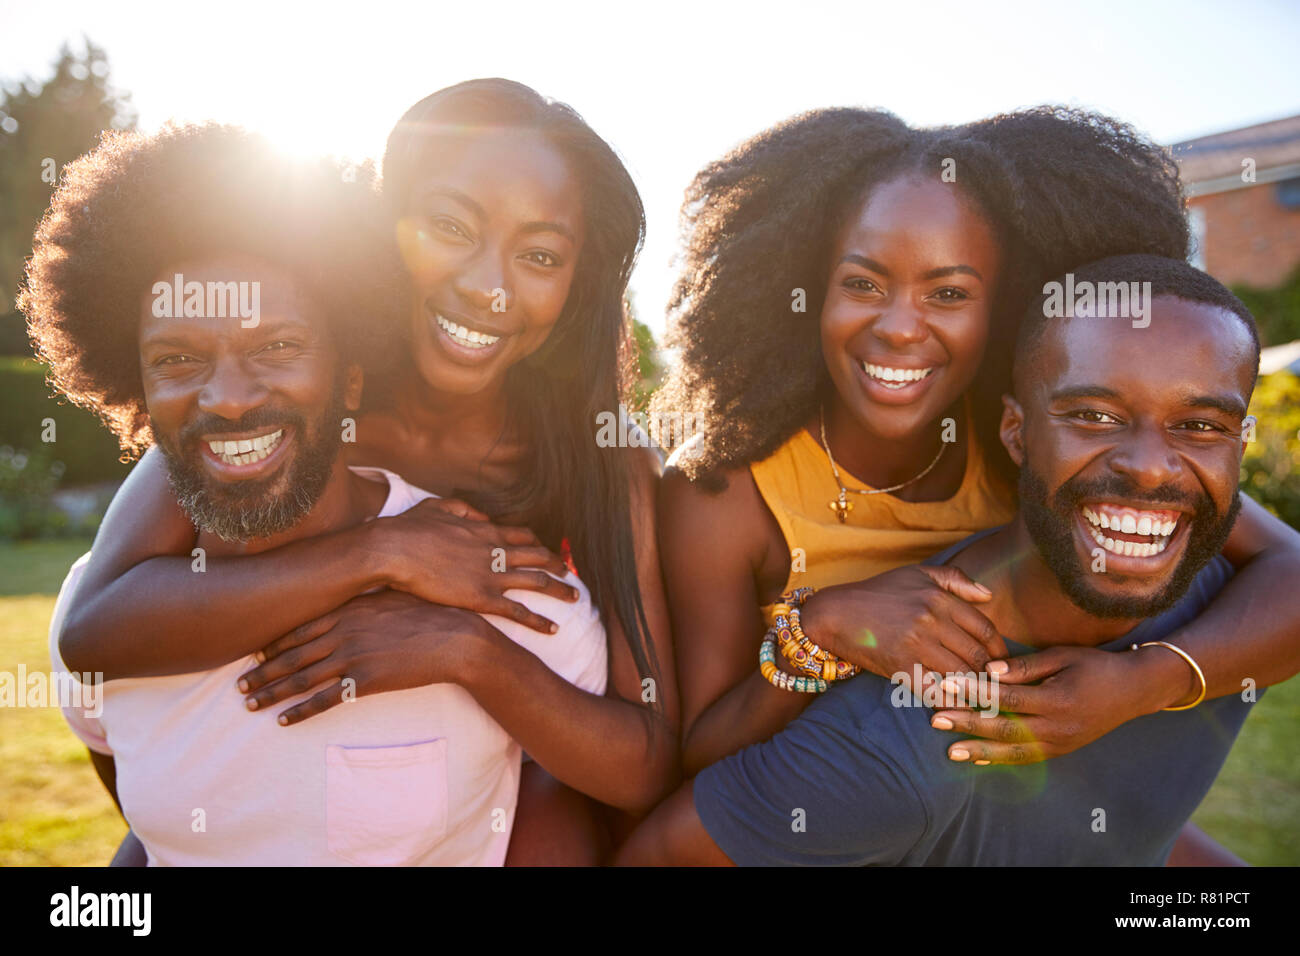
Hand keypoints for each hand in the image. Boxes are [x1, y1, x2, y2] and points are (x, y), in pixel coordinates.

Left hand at [236, 590, 503, 724]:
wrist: (455, 637)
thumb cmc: (429, 614)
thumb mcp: (392, 597)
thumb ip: (364, 600)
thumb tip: (349, 600)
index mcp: (347, 610)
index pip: (299, 627)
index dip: (273, 643)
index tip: (254, 653)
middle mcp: (343, 632)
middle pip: (291, 654)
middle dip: (262, 671)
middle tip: (240, 684)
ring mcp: (352, 656)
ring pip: (301, 678)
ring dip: (272, 693)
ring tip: (250, 704)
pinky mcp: (365, 681)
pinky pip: (325, 700)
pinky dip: (301, 712)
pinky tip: (284, 720)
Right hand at [367, 497, 576, 632]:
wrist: (393, 550)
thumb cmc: (408, 529)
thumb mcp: (438, 507)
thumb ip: (463, 508)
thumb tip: (480, 514)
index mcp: (485, 530)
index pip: (523, 536)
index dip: (538, 544)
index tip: (547, 551)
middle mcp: (495, 551)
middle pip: (539, 557)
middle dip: (558, 565)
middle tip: (570, 572)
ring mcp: (492, 575)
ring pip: (538, 582)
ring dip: (560, 590)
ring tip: (575, 596)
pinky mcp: (482, 598)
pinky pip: (519, 612)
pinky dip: (539, 621)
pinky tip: (553, 629)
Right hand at [798, 565, 1007, 688]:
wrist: (835, 613)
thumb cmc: (877, 593)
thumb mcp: (917, 574)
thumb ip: (956, 580)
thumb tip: (989, 595)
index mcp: (939, 598)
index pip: (986, 629)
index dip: (999, 651)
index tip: (1002, 664)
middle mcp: (932, 620)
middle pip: (978, 656)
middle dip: (992, 676)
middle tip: (997, 687)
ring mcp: (916, 645)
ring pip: (962, 675)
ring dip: (976, 691)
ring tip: (983, 700)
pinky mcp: (900, 667)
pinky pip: (936, 691)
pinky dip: (951, 703)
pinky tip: (958, 708)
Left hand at [928, 644, 1148, 764]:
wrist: (1133, 691)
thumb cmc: (1094, 665)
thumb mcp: (1062, 656)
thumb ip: (1025, 666)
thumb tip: (989, 669)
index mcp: (1057, 699)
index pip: (1008, 697)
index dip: (975, 692)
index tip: (947, 685)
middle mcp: (1058, 727)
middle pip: (1005, 727)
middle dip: (968, 724)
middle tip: (936, 720)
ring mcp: (1060, 743)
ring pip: (1014, 751)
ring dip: (980, 751)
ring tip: (950, 750)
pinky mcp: (1061, 750)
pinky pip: (1026, 758)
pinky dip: (1000, 760)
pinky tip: (977, 760)